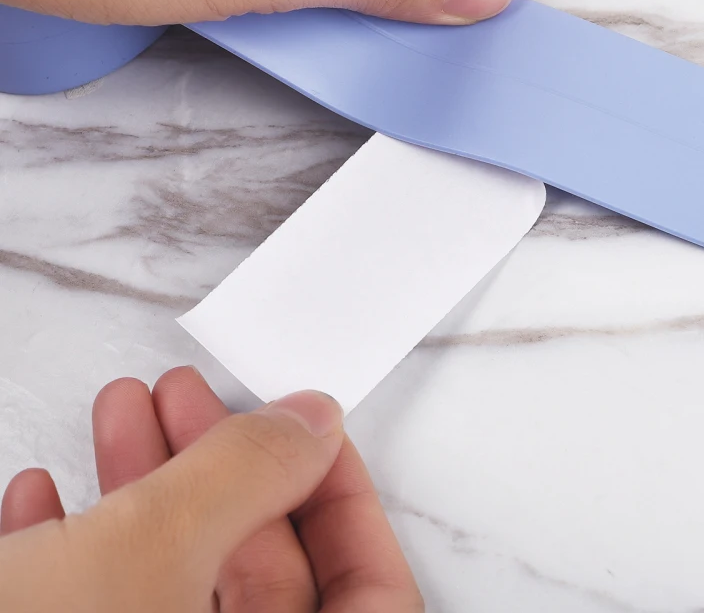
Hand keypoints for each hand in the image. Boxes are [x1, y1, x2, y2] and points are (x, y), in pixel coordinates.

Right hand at [0, 366, 421, 611]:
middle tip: (185, 400)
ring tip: (117, 415)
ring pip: (172, 590)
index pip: (372, 600)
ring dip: (145, 494)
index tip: (311, 430)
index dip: (346, 505)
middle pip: (260, 585)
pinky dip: (79, 555)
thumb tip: (315, 420)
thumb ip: (250, 474)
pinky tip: (43, 501)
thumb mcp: (146, 553)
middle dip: (223, 472)